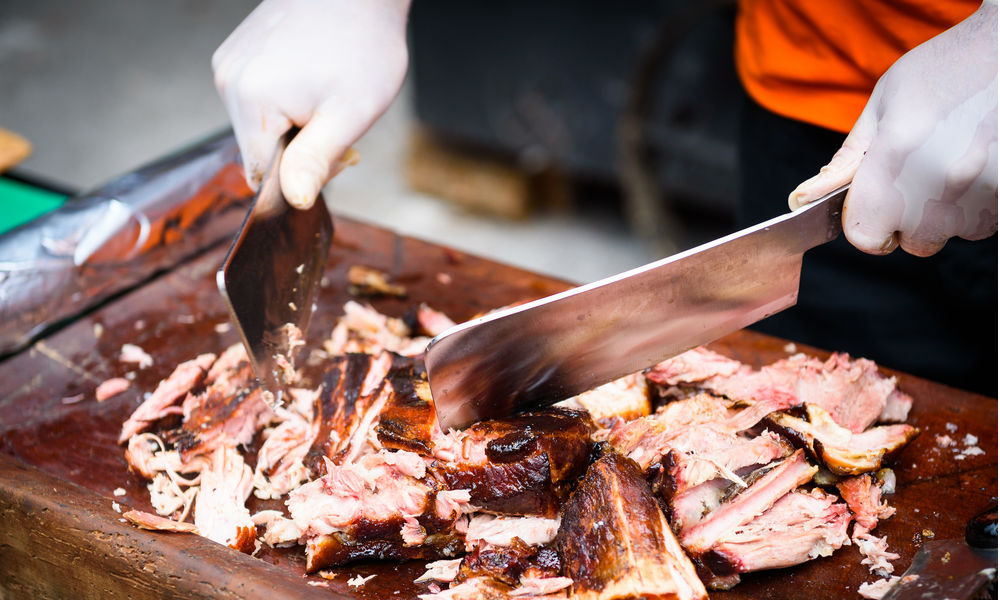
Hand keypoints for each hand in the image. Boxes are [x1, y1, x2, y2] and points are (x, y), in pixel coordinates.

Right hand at [213, 0, 410, 208]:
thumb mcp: (348, 115)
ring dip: (293, 125)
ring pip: (259, 125)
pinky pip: (257, 98)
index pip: (260, 174)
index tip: (331, 155)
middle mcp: (228, 80)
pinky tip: (311, 77)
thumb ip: (315, 161)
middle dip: (298, 149)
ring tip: (325, 93)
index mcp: (251, 100)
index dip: (298, 177)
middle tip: (336, 121)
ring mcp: (229, 63)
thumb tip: (294, 200)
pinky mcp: (237, 52)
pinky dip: (285, 101)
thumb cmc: (362, 45)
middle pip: (259, 149)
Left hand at [788, 1, 997, 255]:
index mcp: (894, 161)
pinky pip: (983, 223)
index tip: (873, 206)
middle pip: (914, 243)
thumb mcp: (883, 105)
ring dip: (946, 214)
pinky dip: (976, 206)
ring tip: (951, 165)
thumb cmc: (944, 70)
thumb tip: (804, 197)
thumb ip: (846, 160)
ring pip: (952, 234)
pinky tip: (976, 166)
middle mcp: (938, 184)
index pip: (865, 237)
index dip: (865, 224)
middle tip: (918, 177)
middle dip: (909, 220)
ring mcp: (981, 193)